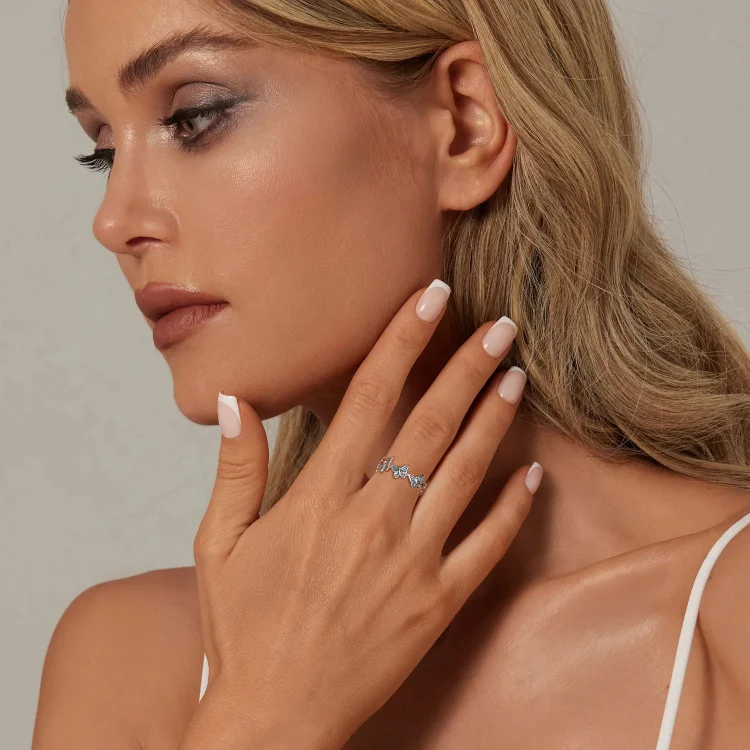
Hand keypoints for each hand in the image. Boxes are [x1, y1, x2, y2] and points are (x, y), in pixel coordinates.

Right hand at [183, 280, 540, 748]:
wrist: (276, 718)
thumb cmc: (244, 629)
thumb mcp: (219, 546)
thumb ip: (235, 470)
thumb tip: (234, 403)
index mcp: (318, 500)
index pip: (367, 399)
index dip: (400, 342)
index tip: (428, 300)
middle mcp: (372, 522)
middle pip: (430, 425)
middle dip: (466, 367)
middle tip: (500, 326)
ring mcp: (412, 563)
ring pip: (466, 475)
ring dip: (494, 422)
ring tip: (515, 378)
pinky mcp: (438, 603)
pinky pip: (487, 547)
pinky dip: (513, 509)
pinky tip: (533, 474)